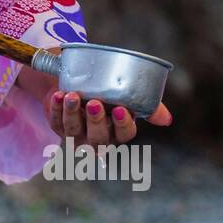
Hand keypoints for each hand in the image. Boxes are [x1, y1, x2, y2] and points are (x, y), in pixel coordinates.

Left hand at [45, 88, 172, 143]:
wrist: (78, 84)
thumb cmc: (108, 94)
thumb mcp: (128, 98)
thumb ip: (149, 107)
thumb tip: (167, 120)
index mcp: (118, 132)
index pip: (124, 134)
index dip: (122, 124)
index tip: (121, 109)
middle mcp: (98, 138)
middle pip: (98, 137)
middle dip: (96, 121)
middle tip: (94, 103)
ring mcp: (76, 135)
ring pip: (74, 130)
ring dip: (72, 113)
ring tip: (71, 96)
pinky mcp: (58, 126)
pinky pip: (56, 121)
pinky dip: (56, 108)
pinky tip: (58, 96)